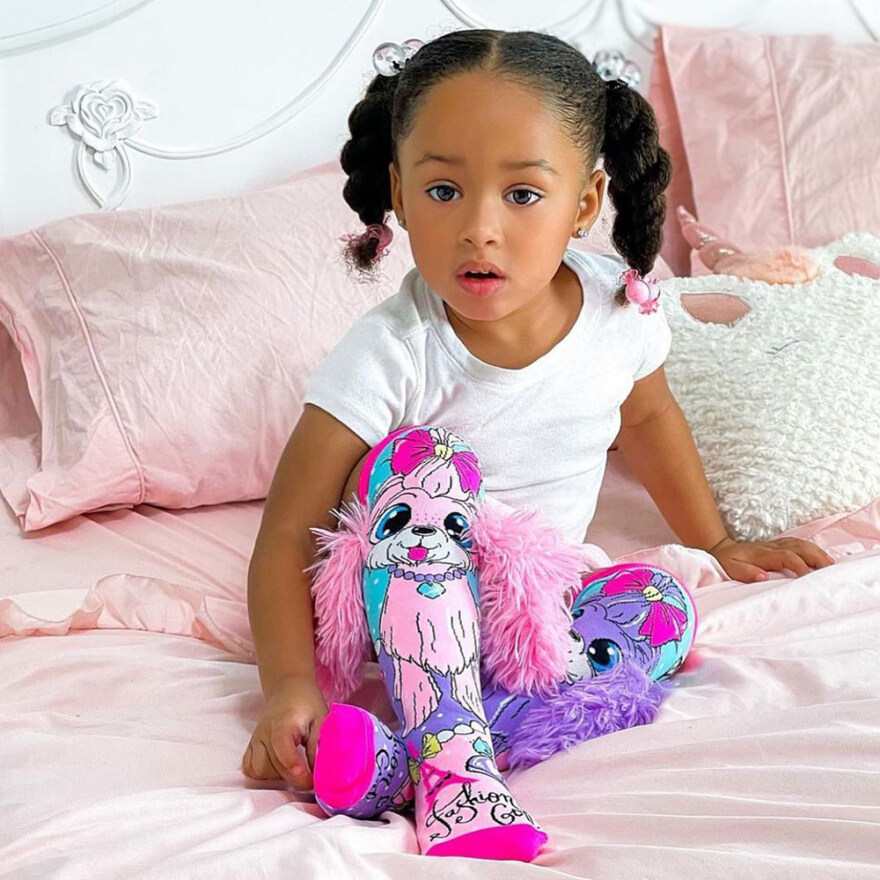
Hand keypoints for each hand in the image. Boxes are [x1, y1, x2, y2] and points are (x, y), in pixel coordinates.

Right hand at [242, 674, 327, 789]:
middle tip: (311, 779)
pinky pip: (250, 768)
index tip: (307, 777)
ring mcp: (255, 739)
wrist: (289, 691)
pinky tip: (279, 769)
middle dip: (294, 778)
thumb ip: (319, 746)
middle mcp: (265, 731)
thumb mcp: (322, 721)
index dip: (292, 763)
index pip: (281, 744)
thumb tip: (318, 773)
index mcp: (284, 722)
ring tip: (294, 769)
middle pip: (272, 764)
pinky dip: (264, 775)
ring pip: (259, 770)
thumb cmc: (308, 706)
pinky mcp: (250, 745)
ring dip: (278, 777)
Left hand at [708, 535, 834, 583]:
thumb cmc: (726, 562)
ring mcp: (776, 544)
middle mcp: (771, 546)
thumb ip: (745, 572)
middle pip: (798, 547)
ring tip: (831, 564)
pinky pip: (798, 543)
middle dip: (816, 557)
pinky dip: (812, 549)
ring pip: (800, 544)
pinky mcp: (778, 545)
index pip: (785, 557)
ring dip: (817, 552)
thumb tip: (763, 576)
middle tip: (830, 570)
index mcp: (761, 554)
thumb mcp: (730, 569)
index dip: (799, 565)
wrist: (721, 549)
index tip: (808, 577)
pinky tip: (821, 556)